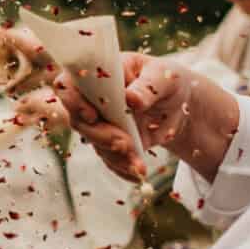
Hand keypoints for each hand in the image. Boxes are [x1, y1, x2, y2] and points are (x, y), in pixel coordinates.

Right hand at [55, 53, 231, 182]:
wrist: (180, 105)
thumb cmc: (168, 80)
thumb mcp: (164, 76)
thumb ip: (148, 86)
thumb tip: (131, 98)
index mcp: (99, 75)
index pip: (68, 85)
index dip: (73, 101)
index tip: (93, 115)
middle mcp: (92, 99)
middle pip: (78, 120)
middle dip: (101, 136)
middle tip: (125, 144)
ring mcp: (100, 122)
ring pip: (94, 142)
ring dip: (115, 155)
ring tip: (139, 164)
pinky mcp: (109, 142)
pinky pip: (108, 158)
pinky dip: (122, 168)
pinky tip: (137, 173)